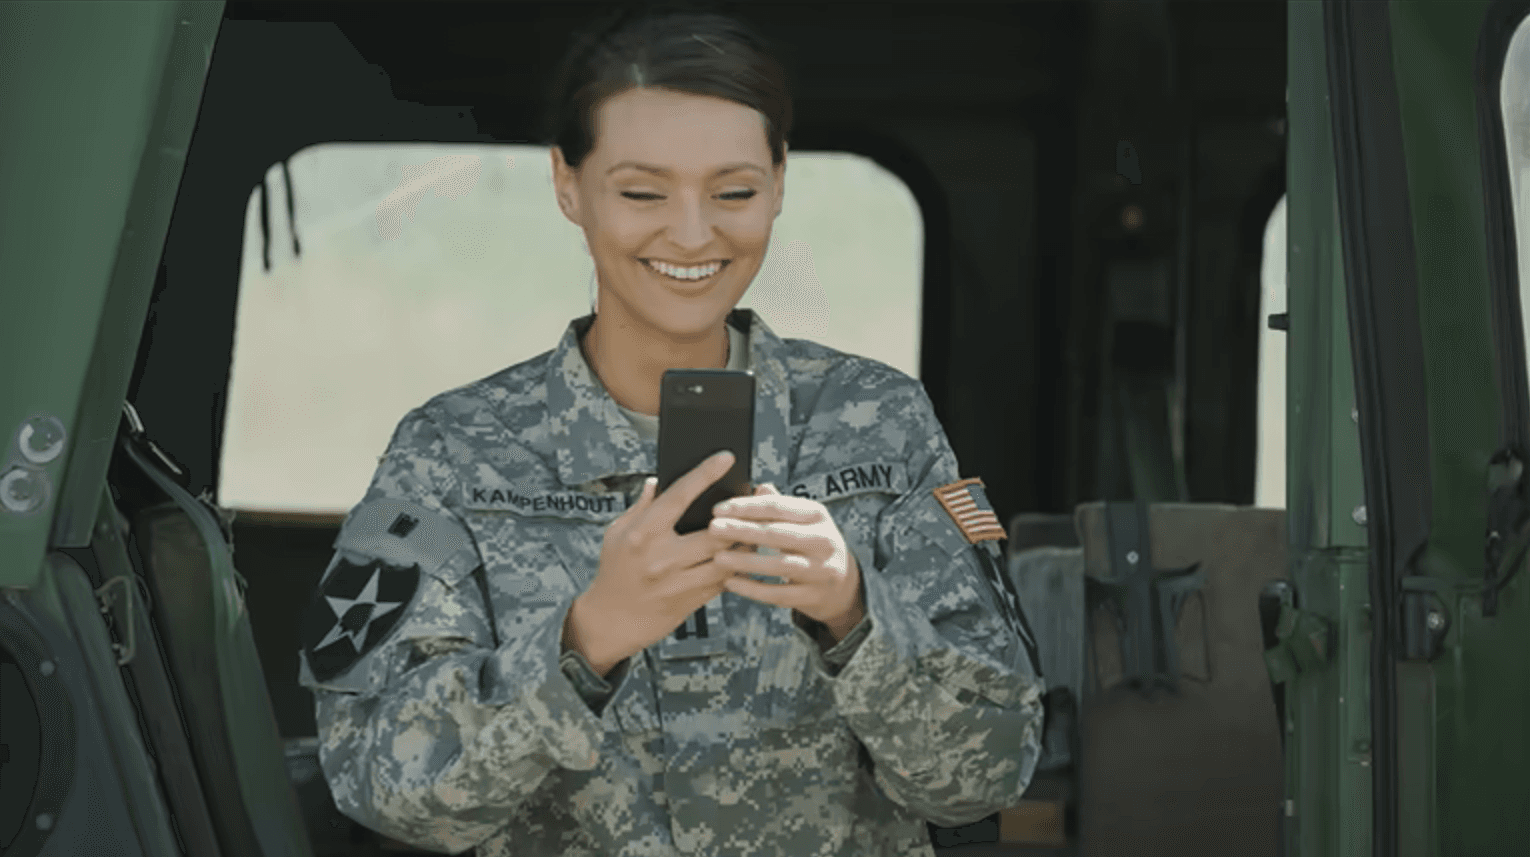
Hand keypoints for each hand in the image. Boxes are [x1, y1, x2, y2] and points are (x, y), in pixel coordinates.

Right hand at [571, 451, 749, 670]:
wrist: (611, 620)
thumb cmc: (613, 572)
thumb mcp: (616, 533)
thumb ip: (640, 507)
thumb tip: (656, 481)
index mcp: (643, 534)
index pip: (679, 496)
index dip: (704, 474)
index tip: (725, 458)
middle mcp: (663, 557)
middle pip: (716, 532)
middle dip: (739, 515)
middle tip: (753, 498)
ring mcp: (680, 582)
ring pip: (728, 558)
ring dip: (745, 542)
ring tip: (754, 527)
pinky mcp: (693, 600)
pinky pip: (725, 579)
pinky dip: (737, 565)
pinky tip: (742, 554)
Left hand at [709, 484, 864, 638]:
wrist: (844, 584)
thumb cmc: (813, 544)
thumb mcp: (804, 519)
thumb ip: (779, 505)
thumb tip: (758, 487)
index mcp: (818, 515)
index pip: (778, 507)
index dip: (746, 507)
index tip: (719, 508)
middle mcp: (824, 541)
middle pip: (777, 534)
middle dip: (741, 530)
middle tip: (713, 528)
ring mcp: (821, 571)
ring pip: (779, 565)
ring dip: (746, 561)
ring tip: (718, 557)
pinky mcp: (814, 596)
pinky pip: (778, 594)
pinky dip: (753, 589)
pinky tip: (731, 582)